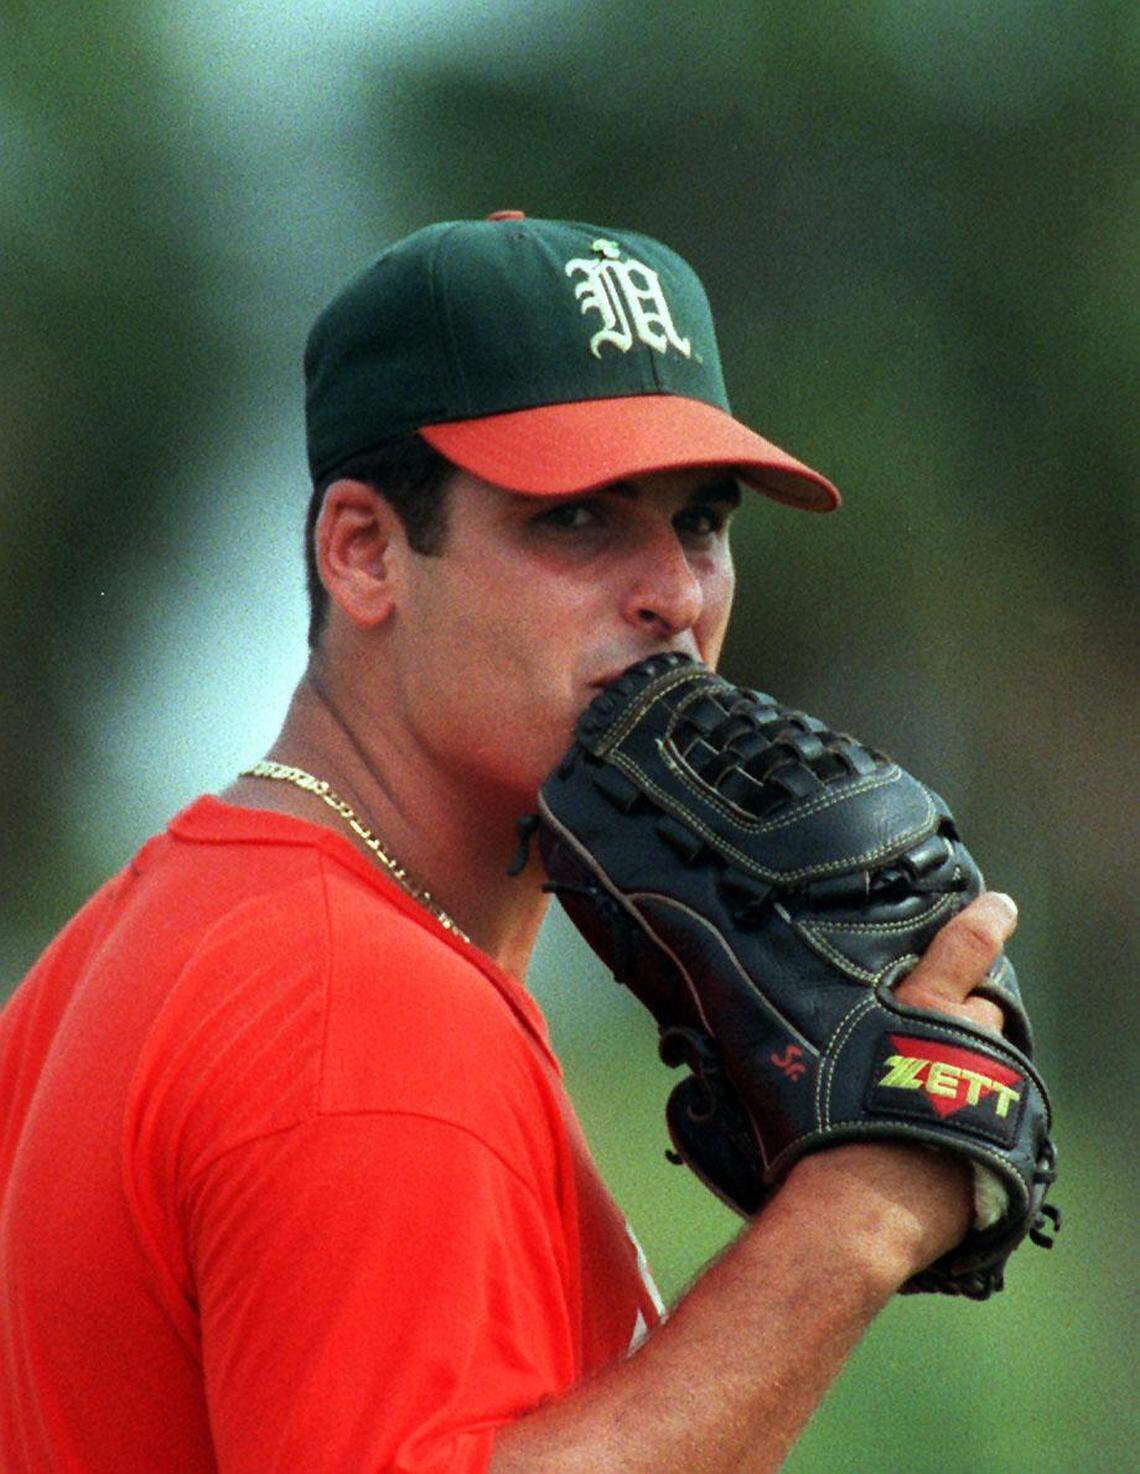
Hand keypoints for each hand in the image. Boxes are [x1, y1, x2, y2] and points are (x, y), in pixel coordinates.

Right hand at [787, 891, 1018, 1277]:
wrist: (859, 1213)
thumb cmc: (814, 1132)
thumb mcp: (788, 1053)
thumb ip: (779, 1012)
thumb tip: (708, 966)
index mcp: (918, 1009)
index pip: (964, 948)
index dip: (986, 922)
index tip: (1002, 907)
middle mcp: (963, 1041)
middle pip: (986, 1010)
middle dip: (969, 1016)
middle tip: (934, 1039)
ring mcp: (989, 1094)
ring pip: (997, 1066)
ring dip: (976, 1071)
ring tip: (940, 1096)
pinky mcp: (1003, 1145)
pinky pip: (1002, 1122)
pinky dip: (984, 1124)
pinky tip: (953, 1142)